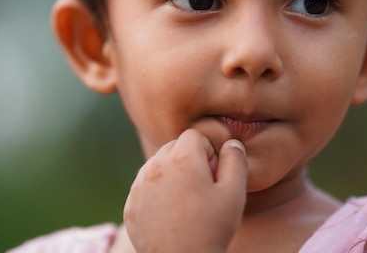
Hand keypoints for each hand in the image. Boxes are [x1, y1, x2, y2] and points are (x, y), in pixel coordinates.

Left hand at [124, 129, 247, 252]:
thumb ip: (235, 161)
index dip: (209, 152)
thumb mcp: (234, 194)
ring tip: (186, 202)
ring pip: (157, 166)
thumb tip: (231, 143)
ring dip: (171, 175)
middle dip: (189, 160)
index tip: (213, 174)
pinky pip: (144, 187)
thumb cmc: (211, 230)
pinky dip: (157, 193)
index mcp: (181, 160)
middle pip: (173, 147)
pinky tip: (171, 214)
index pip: (194, 136)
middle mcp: (155, 167)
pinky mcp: (130, 205)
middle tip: (201, 188)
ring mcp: (138, 187)